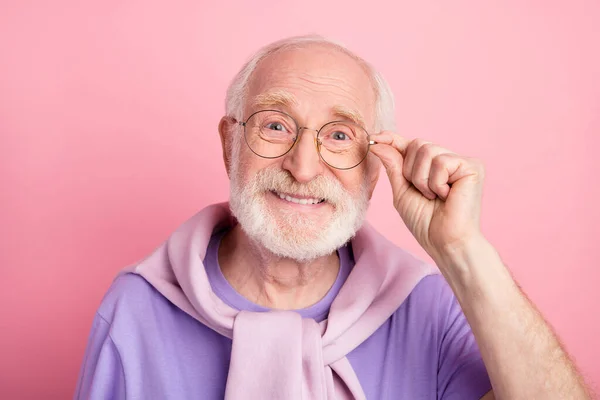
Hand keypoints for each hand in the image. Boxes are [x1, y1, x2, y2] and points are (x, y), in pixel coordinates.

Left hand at [369, 132, 485, 262]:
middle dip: (411, 171)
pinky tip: (446, 196)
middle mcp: (448, 159)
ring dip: (422, 179)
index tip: (373, 138)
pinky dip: (436, 182)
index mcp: (432, 165)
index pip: (410, 145)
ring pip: (427, 150)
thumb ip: (393, 166)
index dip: (392, 139)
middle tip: (423, 193)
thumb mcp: (402, 191)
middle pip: (417, 144)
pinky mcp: (472, 166)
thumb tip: (378, 144)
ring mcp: (461, 161)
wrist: (444, 242)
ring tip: (434, 196)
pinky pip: (441, 161)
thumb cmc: (425, 222)